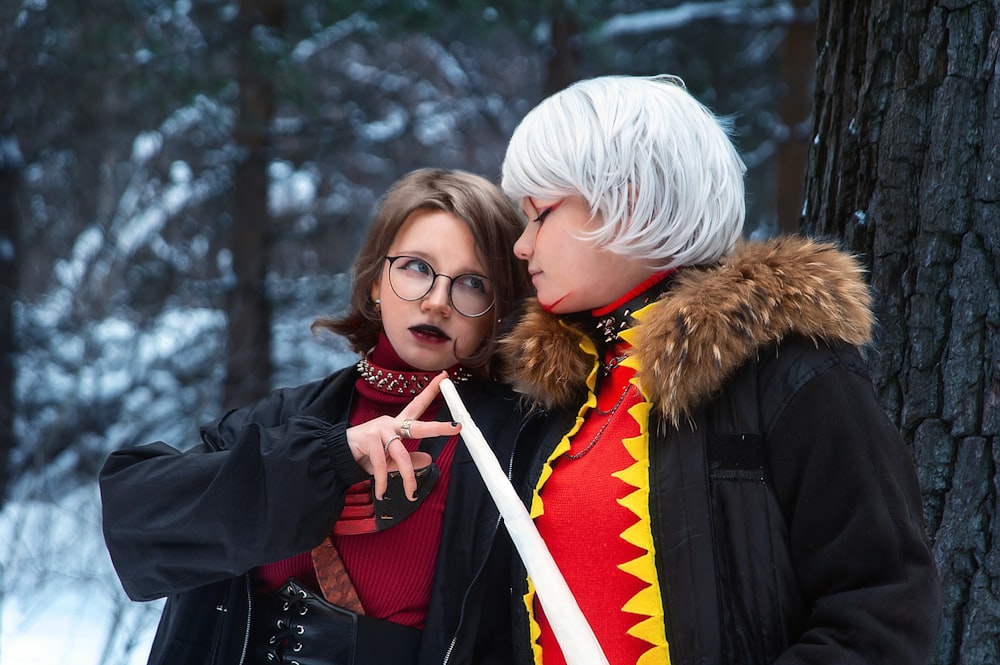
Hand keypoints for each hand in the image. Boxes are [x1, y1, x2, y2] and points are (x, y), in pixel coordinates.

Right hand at [346, 371, 460, 499]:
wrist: (339, 455)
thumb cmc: (366, 454)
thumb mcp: (390, 460)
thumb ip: (409, 459)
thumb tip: (429, 459)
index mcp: (397, 425)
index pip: (417, 406)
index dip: (431, 392)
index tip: (445, 378)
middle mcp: (390, 424)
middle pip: (417, 425)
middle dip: (438, 427)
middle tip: (456, 428)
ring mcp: (379, 430)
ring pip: (401, 455)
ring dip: (407, 477)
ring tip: (410, 493)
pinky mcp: (369, 440)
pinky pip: (382, 464)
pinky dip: (383, 481)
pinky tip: (382, 492)